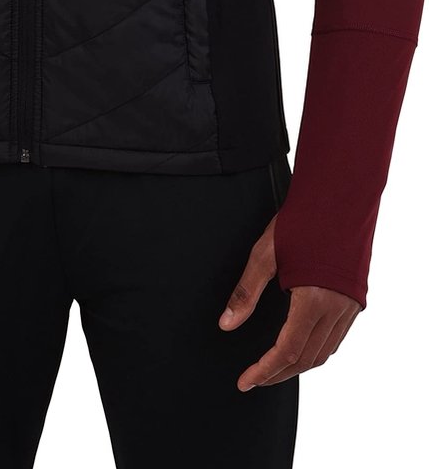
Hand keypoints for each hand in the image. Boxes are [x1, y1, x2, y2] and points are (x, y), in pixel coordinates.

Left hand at [218, 212, 361, 389]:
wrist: (340, 197)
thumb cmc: (302, 221)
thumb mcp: (265, 253)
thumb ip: (246, 292)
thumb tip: (226, 324)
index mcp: (313, 300)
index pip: (287, 351)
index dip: (264, 370)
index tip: (245, 381)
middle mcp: (336, 309)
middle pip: (307, 359)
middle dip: (279, 374)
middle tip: (254, 379)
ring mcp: (349, 306)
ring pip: (324, 352)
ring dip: (298, 365)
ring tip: (273, 368)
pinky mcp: (354, 299)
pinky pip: (336, 338)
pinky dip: (316, 350)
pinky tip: (301, 346)